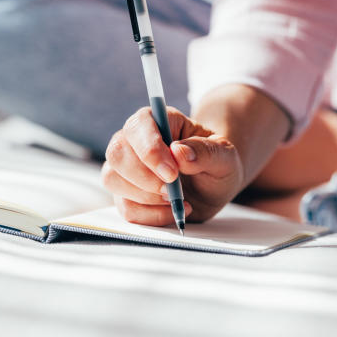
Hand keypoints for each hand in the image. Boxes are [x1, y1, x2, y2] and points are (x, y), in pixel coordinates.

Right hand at [102, 106, 243, 225]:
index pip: (138, 126)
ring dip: (144, 197)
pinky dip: (149, 215)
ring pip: (112, 179)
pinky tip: (171, 211)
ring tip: (174, 200)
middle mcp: (134, 140)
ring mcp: (125, 167)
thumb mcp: (224, 155)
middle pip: (117, 152)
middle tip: (172, 191)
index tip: (172, 173)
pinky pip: (123, 207)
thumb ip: (206, 151)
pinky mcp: (125, 192)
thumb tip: (179, 152)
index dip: (150, 150)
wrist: (213, 184)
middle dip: (144, 177)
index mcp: (158, 120)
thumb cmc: (216, 162)